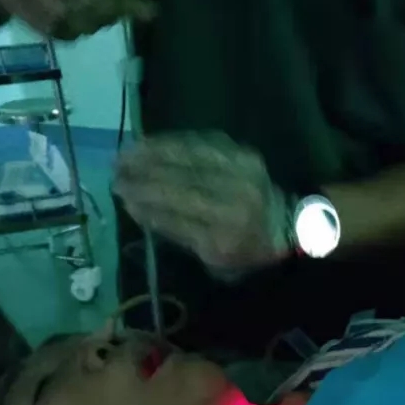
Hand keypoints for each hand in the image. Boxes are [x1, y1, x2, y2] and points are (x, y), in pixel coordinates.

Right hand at [113, 133, 293, 270]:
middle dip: (142, 178)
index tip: (120, 196)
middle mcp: (234, 204)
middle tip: (115, 173)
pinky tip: (152, 142)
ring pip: (188, 159)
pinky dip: (173, 142)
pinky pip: (202, 143)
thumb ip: (177, 235)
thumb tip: (137, 208)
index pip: (174, 218)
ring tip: (125, 154)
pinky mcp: (243, 154)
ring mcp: (241, 175)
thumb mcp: (213, 261)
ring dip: (152, 154)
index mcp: (224, 239)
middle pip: (178, 186)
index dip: (144, 205)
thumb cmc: (245, 252)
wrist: (289, 227)